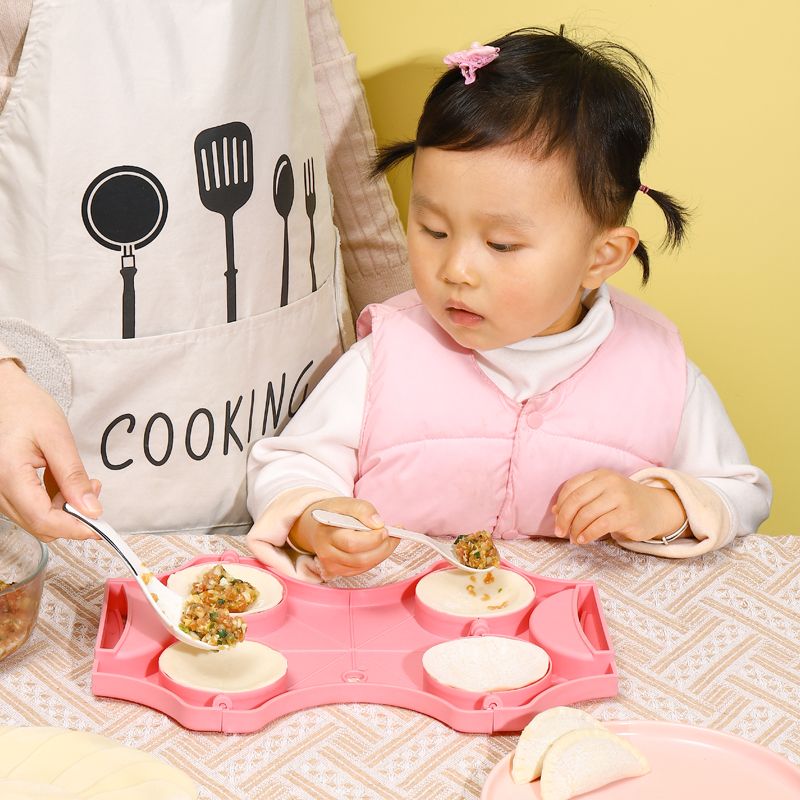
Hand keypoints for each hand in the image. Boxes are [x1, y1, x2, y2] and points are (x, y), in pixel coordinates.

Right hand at [0, 360, 101, 541]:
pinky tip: (63, 482)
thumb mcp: (57, 437)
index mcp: (8, 475)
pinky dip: (52, 502)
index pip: (43, 520)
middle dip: (73, 517)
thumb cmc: (26, 407)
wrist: (4, 395)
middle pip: (39, 525)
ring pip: (35, 520)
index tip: (100, 526)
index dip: (75, 528)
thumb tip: (91, 509)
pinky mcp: (3, 490)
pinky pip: (30, 508)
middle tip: (93, 489)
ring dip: (63, 510)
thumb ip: (73, 476)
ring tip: (81, 481)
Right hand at [289, 496, 397, 578]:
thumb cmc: (333, 513)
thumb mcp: (345, 503)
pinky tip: (380, 547)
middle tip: (395, 535)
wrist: (317, 526)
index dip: (372, 539)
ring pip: (363, 566)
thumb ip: (362, 509)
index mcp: (326, 533)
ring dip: (382, 554)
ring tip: (391, 539)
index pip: (352, 543)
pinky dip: (375, 559)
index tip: (386, 529)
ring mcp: (331, 565)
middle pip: (359, 558)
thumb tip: (378, 523)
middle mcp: (326, 553)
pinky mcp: (337, 572)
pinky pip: (361, 569)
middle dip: (383, 548)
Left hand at [552, 468, 686, 544]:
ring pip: (587, 514)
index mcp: (599, 474)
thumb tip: (555, 512)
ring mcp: (620, 497)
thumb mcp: (601, 494)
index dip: (560, 505)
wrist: (657, 508)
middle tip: (560, 532)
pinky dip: (588, 534)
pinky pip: (600, 525)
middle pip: (576, 500)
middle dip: (564, 518)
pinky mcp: (628, 514)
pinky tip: (584, 540)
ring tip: (574, 538)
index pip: (571, 487)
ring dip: (576, 529)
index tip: (556, 519)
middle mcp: (610, 482)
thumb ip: (580, 499)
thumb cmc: (623, 503)